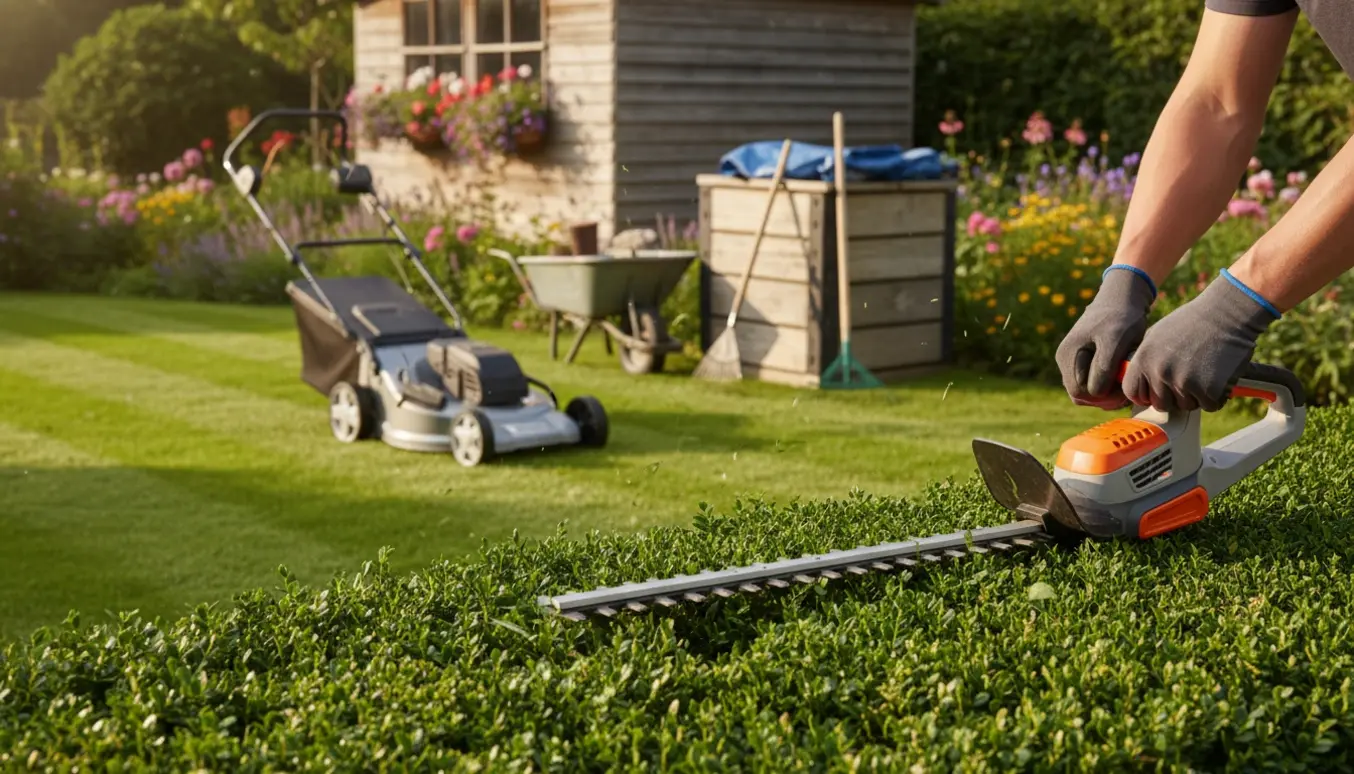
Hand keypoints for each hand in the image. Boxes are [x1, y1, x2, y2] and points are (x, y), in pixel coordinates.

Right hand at [1055, 266, 1157, 408]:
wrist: (1121, 299)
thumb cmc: (1121, 318)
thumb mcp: (1115, 340)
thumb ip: (1104, 367)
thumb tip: (1095, 392)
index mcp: (1068, 355)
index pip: (1080, 393)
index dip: (1104, 396)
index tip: (1125, 386)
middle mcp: (1065, 361)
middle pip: (1081, 396)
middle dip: (1105, 397)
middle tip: (1127, 388)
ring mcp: (1071, 362)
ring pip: (1086, 393)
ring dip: (1106, 393)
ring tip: (1124, 381)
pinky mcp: (1082, 363)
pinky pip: (1090, 384)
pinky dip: (1106, 387)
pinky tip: (1120, 378)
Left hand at [1121, 270, 1279, 411]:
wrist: (1228, 313)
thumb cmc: (1192, 322)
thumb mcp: (1157, 335)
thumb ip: (1146, 360)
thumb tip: (1140, 384)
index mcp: (1144, 359)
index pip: (1132, 392)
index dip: (1145, 395)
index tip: (1157, 392)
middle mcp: (1160, 372)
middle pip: (1160, 404)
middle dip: (1173, 397)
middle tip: (1188, 380)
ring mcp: (1184, 382)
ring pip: (1185, 406)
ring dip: (1196, 396)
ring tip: (1205, 372)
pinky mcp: (1209, 389)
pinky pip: (1209, 405)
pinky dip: (1216, 396)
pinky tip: (1219, 376)